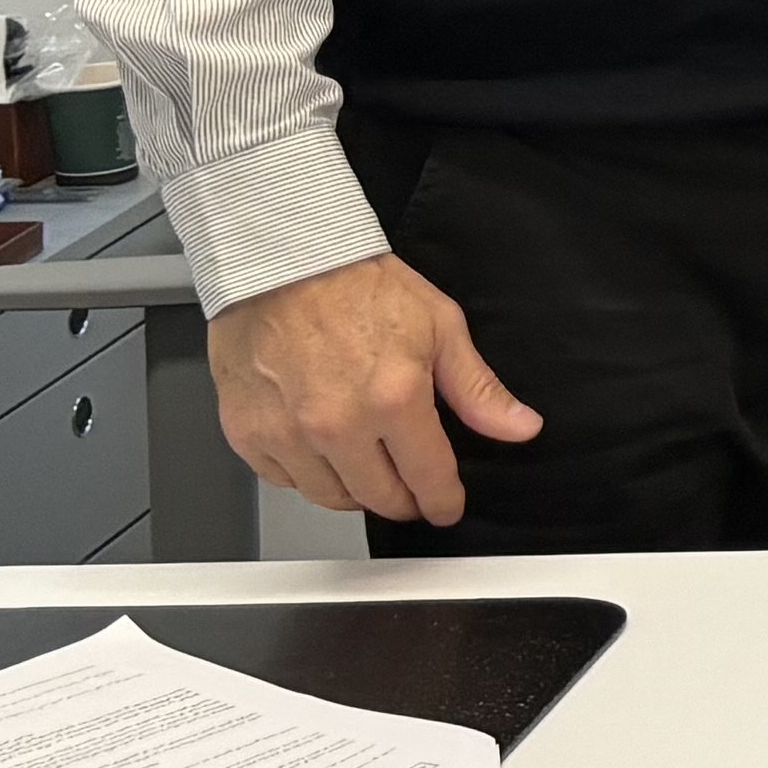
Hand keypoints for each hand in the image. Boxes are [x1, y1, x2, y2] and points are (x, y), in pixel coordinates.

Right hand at [210, 252, 538, 527]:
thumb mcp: (439, 325)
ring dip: (355, 492)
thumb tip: (520, 427)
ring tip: (368, 469)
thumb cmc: (357, 284)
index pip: (428, 479)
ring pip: (330, 498)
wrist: (280, 261)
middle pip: (379, 498)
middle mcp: (338, 426)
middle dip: (403, 501)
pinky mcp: (247, 434)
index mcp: (394, 399)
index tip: (445, 505)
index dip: (443, 501)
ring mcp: (288, 435)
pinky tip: (320, 451)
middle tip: (410, 490)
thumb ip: (477, 389)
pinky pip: (284, 481)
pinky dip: (306, 474)